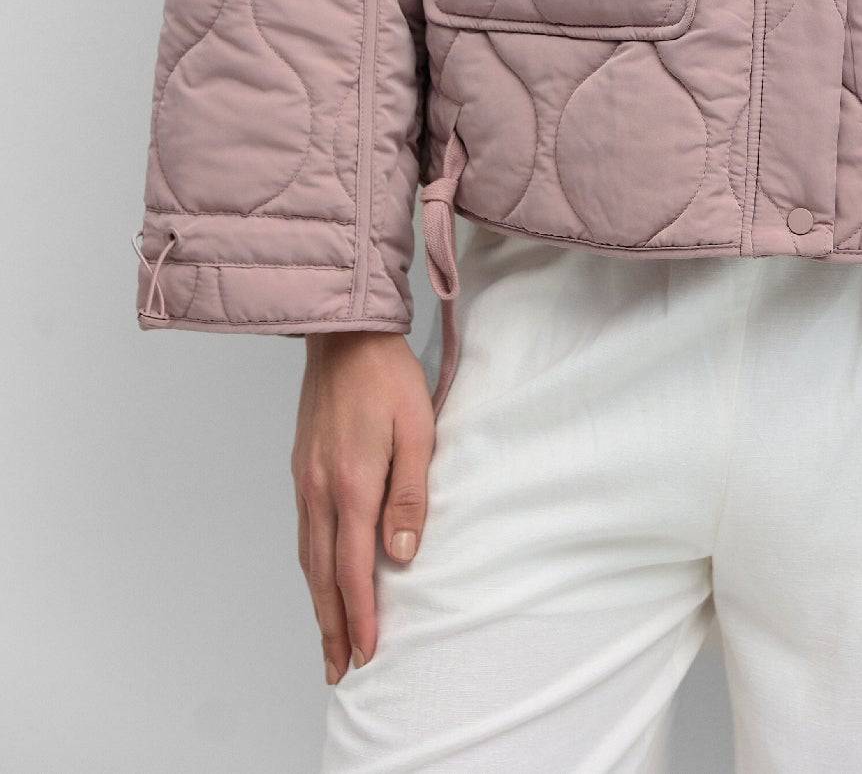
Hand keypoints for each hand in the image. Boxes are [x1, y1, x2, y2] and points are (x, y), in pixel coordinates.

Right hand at [292, 331, 434, 683]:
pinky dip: (310, 567)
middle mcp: (320, 490)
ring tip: (329, 638)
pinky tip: (320, 577)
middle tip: (340, 670)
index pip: (352, 569)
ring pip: (307, 557)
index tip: (369, 653)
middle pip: (322, 575)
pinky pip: (303, 532)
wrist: (343, 333)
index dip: (361, 615)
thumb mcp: (417, 429)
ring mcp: (305, 480)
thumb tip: (400, 557)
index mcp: (352, 484)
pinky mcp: (301, 468)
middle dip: (332, 626)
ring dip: (318, 603)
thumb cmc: (387, 376)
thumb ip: (409, 495)